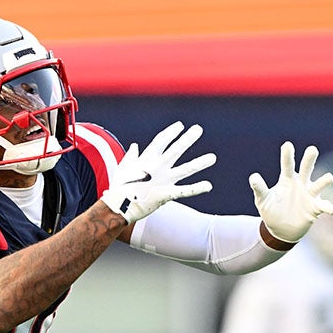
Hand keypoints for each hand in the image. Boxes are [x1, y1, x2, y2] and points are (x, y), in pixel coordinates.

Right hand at [101, 121, 215, 223]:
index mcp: (146, 159)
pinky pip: (184, 191)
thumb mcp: (123, 168)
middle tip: (198, 129)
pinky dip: (196, 188)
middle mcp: (157, 167)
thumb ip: (131, 156)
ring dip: (199, 163)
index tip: (180, 126)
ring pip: (185, 169)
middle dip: (187, 138)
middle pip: (176, 149)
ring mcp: (163, 180)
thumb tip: (135, 146)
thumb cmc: (119, 187)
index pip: (161, 141)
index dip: (171, 132)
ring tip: (213, 158)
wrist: (118, 206)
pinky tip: (208, 185)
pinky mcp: (166, 194)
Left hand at [249, 142, 332, 242]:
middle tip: (312, 149)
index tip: (287, 145)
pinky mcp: (315, 208)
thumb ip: (259, 188)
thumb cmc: (271, 209)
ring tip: (329, 178)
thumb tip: (253, 177)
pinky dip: (328, 207)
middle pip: (306, 169)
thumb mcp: (262, 199)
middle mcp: (301, 184)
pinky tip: (331, 210)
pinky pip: (324, 206)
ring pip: (318, 186)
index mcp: (287, 179)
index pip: (287, 165)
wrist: (280, 229)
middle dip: (309, 160)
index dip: (287, 155)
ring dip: (324, 182)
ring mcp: (309, 195)